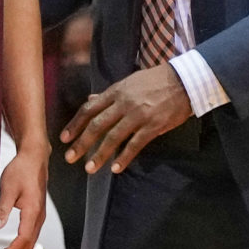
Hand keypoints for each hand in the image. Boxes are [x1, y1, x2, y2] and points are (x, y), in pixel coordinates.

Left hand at [0, 141, 50, 248]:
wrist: (34, 157)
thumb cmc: (22, 170)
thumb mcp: (8, 188)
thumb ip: (2, 209)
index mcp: (33, 212)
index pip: (22, 241)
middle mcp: (39, 216)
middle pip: (28, 245)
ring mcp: (39, 215)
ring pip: (31, 241)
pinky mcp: (37, 213)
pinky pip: (31, 234)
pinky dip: (21, 244)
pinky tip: (11, 245)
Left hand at [61, 63, 192, 174]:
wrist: (184, 80)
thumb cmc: (156, 80)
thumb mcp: (130, 82)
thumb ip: (110, 94)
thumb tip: (90, 99)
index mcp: (116, 91)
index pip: (90, 109)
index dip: (75, 124)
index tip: (64, 138)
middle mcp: (124, 103)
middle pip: (97, 125)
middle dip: (82, 142)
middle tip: (70, 157)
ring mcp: (138, 115)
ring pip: (113, 137)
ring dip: (100, 154)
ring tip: (90, 168)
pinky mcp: (153, 126)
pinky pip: (135, 144)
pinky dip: (125, 157)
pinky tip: (116, 168)